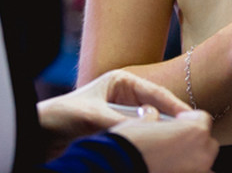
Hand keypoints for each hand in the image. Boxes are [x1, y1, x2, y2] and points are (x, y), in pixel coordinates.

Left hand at [37, 68, 194, 158]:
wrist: (39, 132)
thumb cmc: (61, 115)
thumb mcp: (94, 116)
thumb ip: (121, 122)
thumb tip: (148, 130)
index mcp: (122, 81)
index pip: (157, 93)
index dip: (176, 106)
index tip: (192, 119)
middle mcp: (125, 96)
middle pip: (158, 109)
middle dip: (171, 122)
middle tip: (188, 135)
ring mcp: (122, 114)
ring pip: (150, 125)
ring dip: (157, 134)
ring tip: (174, 145)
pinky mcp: (118, 131)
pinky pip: (139, 136)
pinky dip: (146, 143)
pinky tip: (155, 151)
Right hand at [111, 111, 217, 172]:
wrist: (115, 168)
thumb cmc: (128, 145)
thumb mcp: (141, 122)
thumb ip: (154, 117)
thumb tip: (152, 115)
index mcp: (196, 130)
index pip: (202, 119)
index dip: (187, 119)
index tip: (176, 122)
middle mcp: (203, 152)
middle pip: (207, 142)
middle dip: (193, 140)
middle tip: (172, 142)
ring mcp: (198, 170)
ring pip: (203, 162)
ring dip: (190, 159)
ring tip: (168, 158)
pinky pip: (193, 171)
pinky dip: (185, 169)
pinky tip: (167, 167)